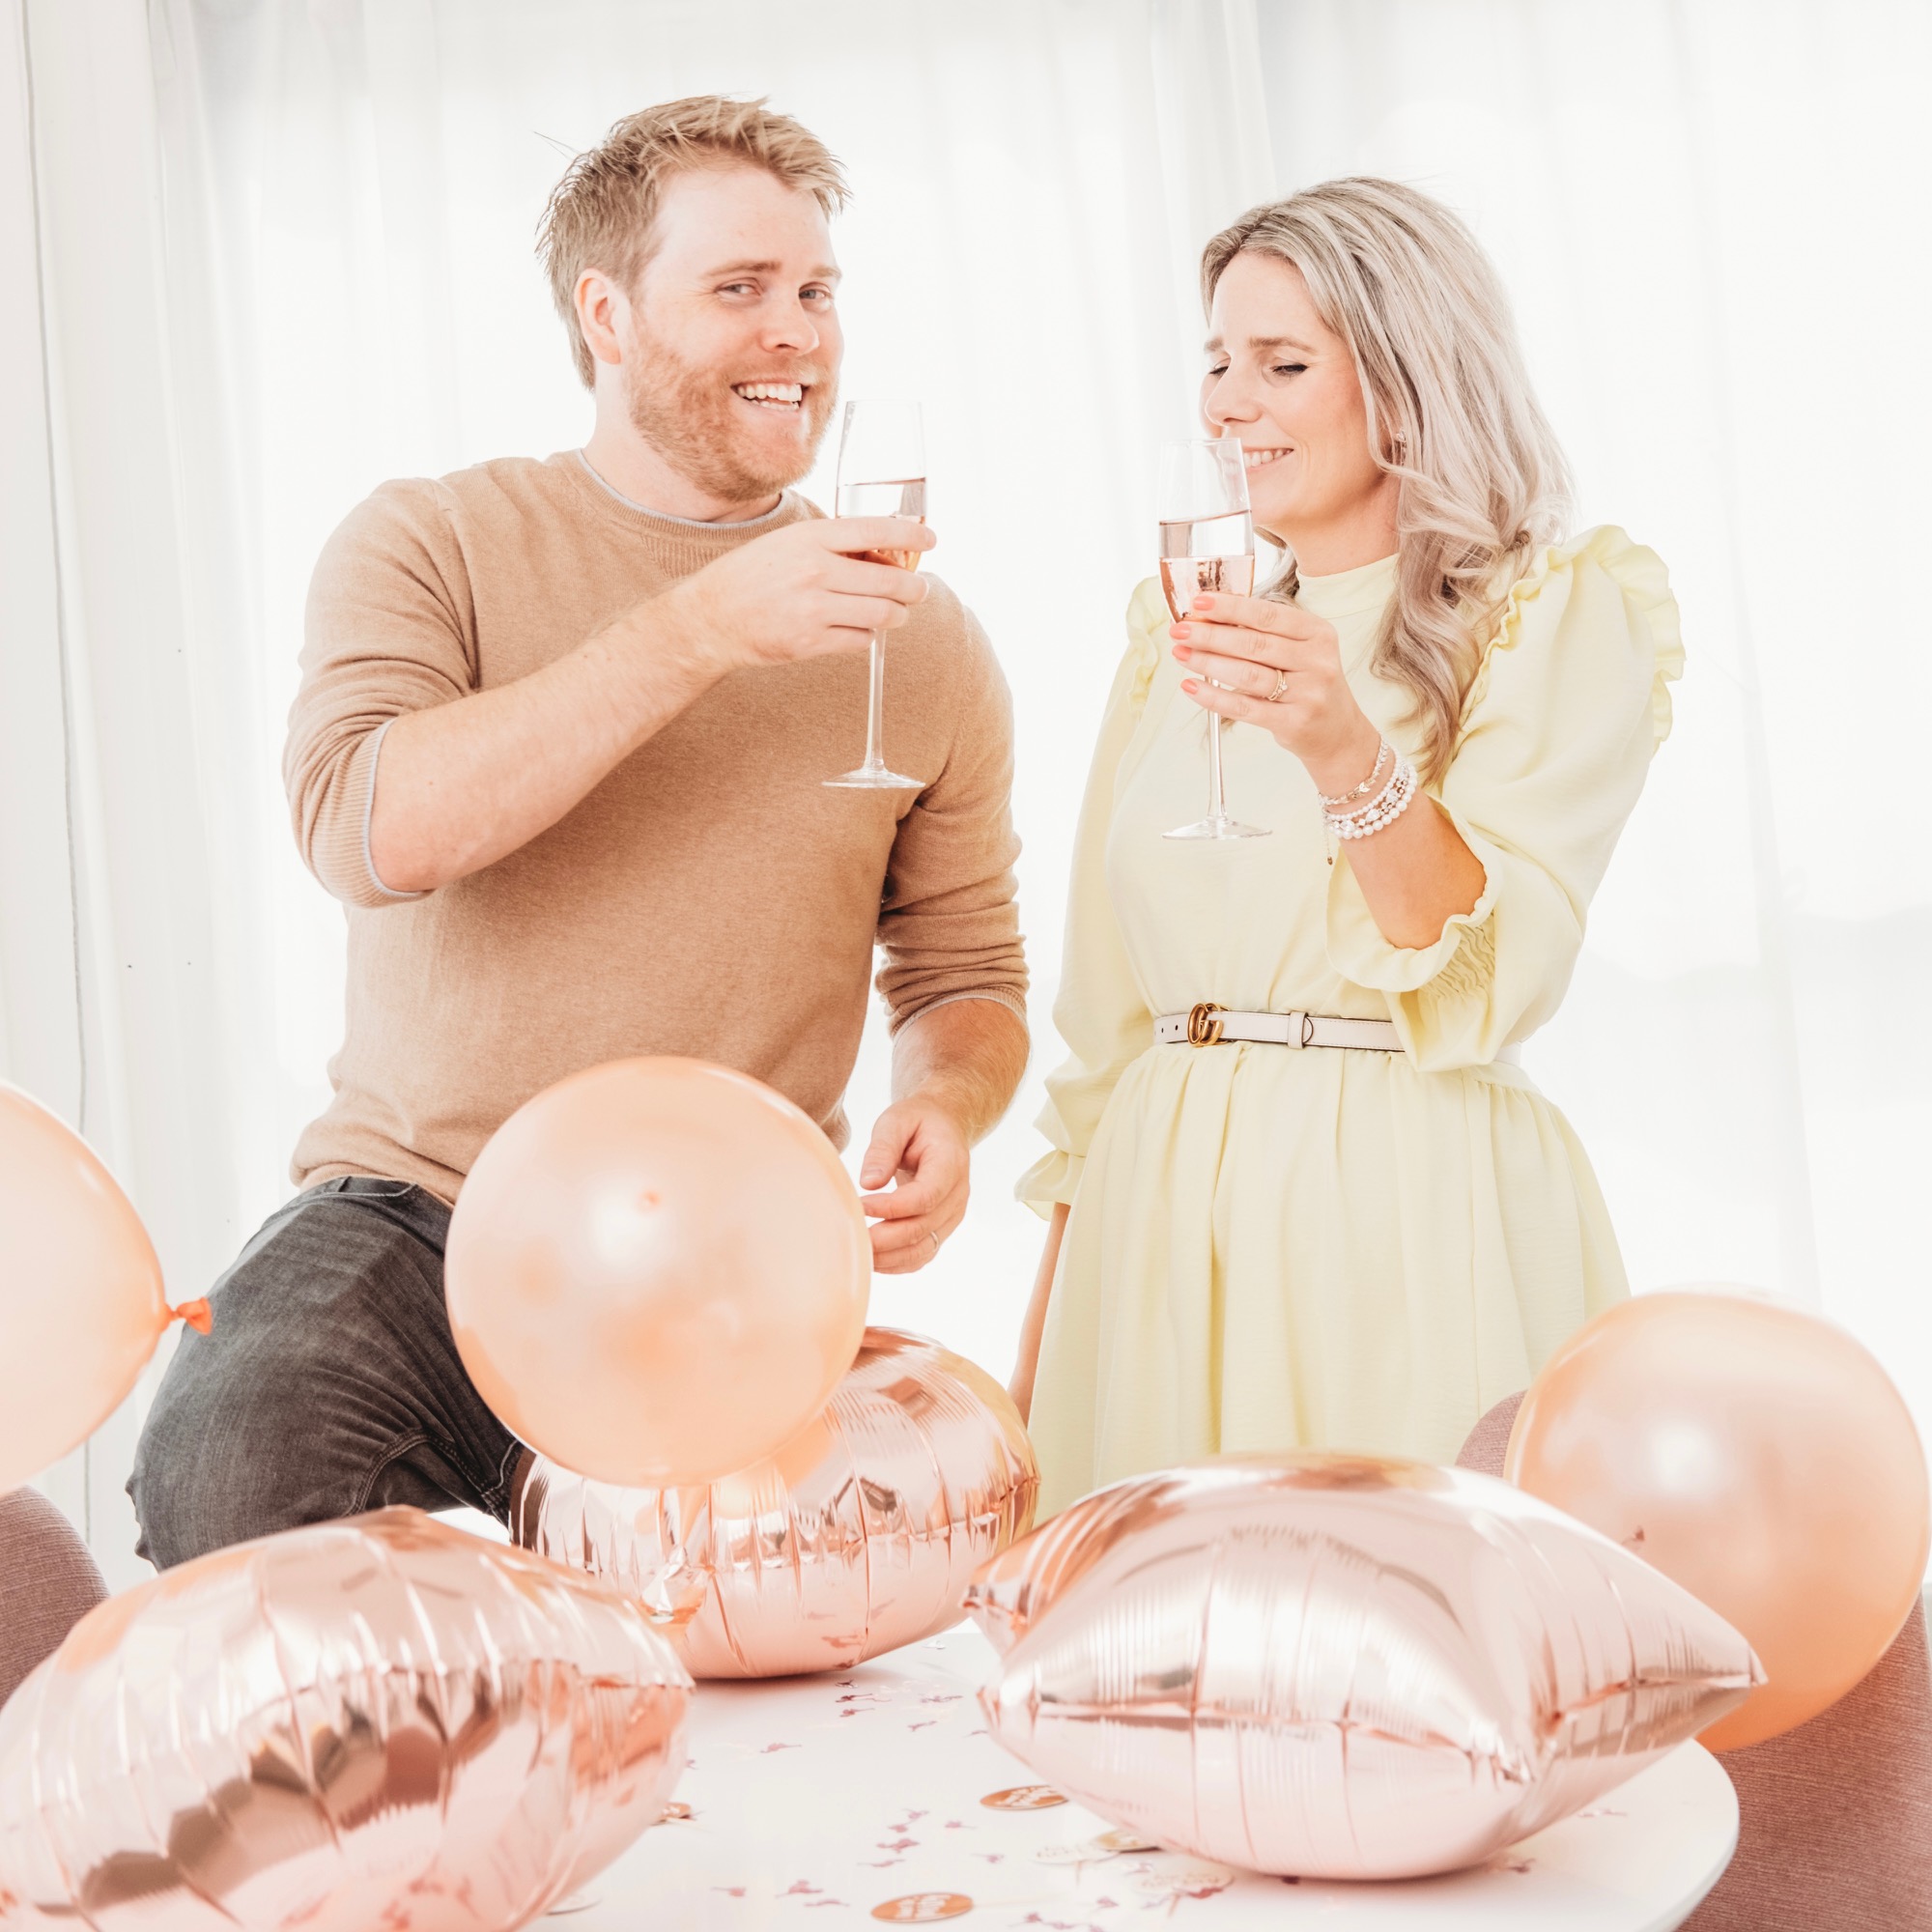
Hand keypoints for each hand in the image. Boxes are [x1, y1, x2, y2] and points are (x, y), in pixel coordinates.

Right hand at [660, 517, 934, 676]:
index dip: (911, 535)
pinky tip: (858, 628)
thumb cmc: (753, 575)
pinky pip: (861, 640)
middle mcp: (814, 570)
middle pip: (889, 580)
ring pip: (882, 613)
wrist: (712, 617)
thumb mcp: (789, 543)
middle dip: (913, 587)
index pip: (875, 530)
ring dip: (896, 614)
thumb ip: (833, 545)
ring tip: (894, 611)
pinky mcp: (810, 642)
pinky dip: (867, 635)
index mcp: (810, 537)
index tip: (930, 539)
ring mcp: (813, 608)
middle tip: (917, 589)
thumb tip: (885, 552)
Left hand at [857, 1094, 969, 1274]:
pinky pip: (923, 1254)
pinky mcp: (942, 1227)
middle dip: (885, 1238)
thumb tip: (868, 1184)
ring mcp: (953, 1215)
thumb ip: (882, 1149)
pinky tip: (873, 1259)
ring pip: (924, 1248)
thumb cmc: (918, 1121)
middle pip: (923, 1227)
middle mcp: (958, 1194)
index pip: (926, 1196)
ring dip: (890, 1256)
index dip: (892, 1208)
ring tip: (857, 1251)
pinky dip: (898, 1263)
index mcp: (951, 1163)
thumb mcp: (896, 1120)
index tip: (860, 1205)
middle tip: (851, 1235)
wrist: (944, 1127)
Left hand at [1170, 591, 1381, 796]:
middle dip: (1210, 635)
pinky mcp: (1294, 722)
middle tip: (1179, 630)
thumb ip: (1262, 634)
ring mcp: (1308, 693)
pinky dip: (1213, 697)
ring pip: (1247, 674)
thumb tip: (1207, 619)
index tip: (1198, 603)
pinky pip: (1244, 707)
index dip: (1229, 608)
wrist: (1337, 732)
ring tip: (1181, 654)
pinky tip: (1192, 686)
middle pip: (1253, 644)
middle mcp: (1317, 661)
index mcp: (1317, 634)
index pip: (1266, 615)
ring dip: (1207, 662)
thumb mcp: (1298, 651)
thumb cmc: (1307, 684)